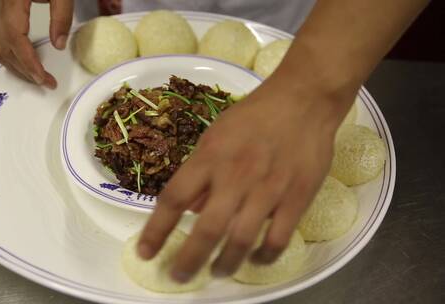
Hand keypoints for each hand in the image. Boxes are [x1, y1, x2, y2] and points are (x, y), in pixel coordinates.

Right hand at [0, 0, 73, 88]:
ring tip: (34, 75)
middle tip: (44, 82)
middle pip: (4, 48)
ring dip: (15, 65)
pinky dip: (9, 54)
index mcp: (11, 1)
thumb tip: (59, 44)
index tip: (42, 78)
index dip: (28, 63)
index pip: (16, 40)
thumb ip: (61, 16)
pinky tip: (23, 59)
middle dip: (24, 70)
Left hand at [138, 75, 349, 281]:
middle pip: (206, 229)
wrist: (303, 100)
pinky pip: (277, 238)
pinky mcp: (297, 197)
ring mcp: (268, 189)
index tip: (145, 253)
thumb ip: (202, 173)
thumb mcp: (215, 134)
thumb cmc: (254, 115)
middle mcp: (235, 176)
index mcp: (210, 157)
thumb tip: (191, 210)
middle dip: (188, 260)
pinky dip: (264, 256)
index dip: (156, 230)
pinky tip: (255, 260)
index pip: (174, 199)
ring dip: (225, 264)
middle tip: (179, 278)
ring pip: (241, 239)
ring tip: (216, 272)